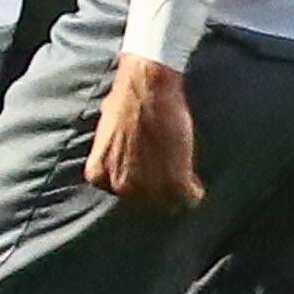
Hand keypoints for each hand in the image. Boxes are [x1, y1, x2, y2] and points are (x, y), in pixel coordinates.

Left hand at [84, 55, 201, 208]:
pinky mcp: (175, 180)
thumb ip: (111, 157)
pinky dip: (194, 191)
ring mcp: (147, 186)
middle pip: (145, 202)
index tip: (150, 174)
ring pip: (169, 203)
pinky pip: (190, 198)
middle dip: (159, 188)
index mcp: (98, 175)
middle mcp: (119, 186)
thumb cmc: (125, 104)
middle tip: (170, 173)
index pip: (121, 194)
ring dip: (178, 191)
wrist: (147, 90)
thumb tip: (120, 161)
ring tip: (183, 176)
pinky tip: (194, 181)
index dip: (139, 183)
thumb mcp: (105, 136)